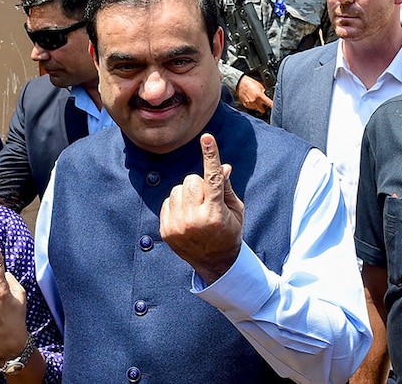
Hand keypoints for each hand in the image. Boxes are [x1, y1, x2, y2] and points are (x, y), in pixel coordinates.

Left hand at [160, 134, 243, 284]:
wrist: (214, 263)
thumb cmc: (229, 231)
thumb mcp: (235, 210)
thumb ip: (226, 187)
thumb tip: (222, 166)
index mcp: (215, 213)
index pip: (213, 178)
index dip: (211, 155)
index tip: (207, 138)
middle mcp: (195, 219)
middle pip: (191, 180)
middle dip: (199, 185)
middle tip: (207, 200)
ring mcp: (178, 225)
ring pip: (177, 189)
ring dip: (187, 194)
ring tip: (196, 210)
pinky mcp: (166, 230)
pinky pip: (167, 201)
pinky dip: (177, 204)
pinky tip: (186, 217)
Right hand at [236, 76, 272, 112]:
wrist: (240, 83)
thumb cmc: (250, 82)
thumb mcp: (260, 85)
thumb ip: (265, 91)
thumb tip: (270, 95)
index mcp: (259, 96)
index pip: (269, 104)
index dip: (273, 106)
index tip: (276, 108)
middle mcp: (254, 101)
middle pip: (263, 110)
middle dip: (264, 108)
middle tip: (264, 103)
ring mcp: (249, 104)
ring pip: (257, 109)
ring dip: (258, 106)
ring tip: (256, 99)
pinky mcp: (245, 105)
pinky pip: (252, 108)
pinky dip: (253, 105)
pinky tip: (252, 100)